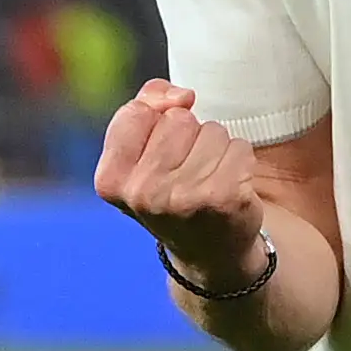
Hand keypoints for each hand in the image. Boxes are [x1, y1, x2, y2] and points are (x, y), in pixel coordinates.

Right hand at [96, 80, 265, 283]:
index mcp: (111, 181)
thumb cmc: (171, 191)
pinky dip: (239, 161)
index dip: (155, 122)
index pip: (136, 112)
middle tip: (187, 174)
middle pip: (178, 119)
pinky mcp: (224, 198)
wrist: (210, 253)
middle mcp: (143, 193)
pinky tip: (230, 188)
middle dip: (188, 136)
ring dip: (216, 149)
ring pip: (212, 131)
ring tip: (208, 181)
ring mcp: (184, 198)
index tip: (160, 153)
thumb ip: (147, 105)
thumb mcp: (141, 153)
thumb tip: (182, 97)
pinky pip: (239, 147)